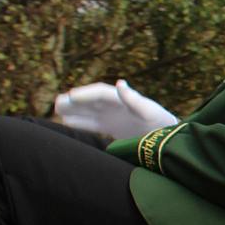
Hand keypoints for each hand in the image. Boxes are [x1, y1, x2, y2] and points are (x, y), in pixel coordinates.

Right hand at [54, 80, 175, 138]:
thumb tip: (120, 83)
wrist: (168, 141)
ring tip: (57, 110)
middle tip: (57, 104)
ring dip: (73, 110)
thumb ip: (134, 100)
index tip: (70, 96)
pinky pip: (92, 123)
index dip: (86, 94)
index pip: (100, 93)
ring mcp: (113, 116)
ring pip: (88, 111)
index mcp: (124, 99)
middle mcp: (116, 105)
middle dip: (74, 101)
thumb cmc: (161, 124)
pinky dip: (79, 123)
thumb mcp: (150, 111)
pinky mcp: (112, 128)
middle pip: (91, 100)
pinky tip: (66, 123)